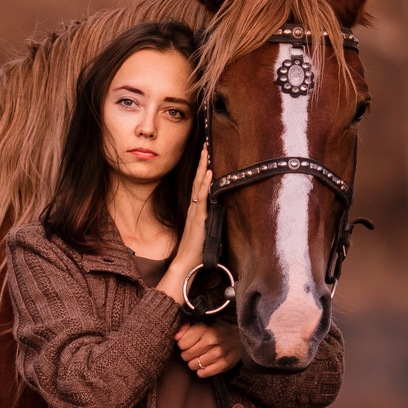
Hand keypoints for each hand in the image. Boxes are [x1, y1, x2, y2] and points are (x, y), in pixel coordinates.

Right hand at [157, 141, 213, 301]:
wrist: (186, 263)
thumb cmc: (196, 251)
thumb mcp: (206, 232)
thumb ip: (210, 221)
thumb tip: (221, 214)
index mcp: (196, 210)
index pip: (199, 185)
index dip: (202, 169)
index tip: (206, 155)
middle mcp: (194, 207)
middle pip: (197, 180)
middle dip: (202, 161)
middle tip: (205, 144)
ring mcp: (195, 211)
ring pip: (199, 184)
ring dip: (203, 167)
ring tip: (206, 151)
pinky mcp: (198, 217)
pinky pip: (202, 196)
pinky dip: (205, 183)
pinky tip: (208, 172)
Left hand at [176, 322, 241, 378]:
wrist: (240, 339)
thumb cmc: (217, 331)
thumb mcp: (203, 324)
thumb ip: (186, 328)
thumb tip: (176, 338)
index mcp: (205, 329)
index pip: (181, 344)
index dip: (183, 344)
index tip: (190, 343)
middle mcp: (212, 341)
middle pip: (185, 356)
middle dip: (187, 354)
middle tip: (195, 351)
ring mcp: (218, 354)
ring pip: (192, 366)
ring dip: (194, 363)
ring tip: (201, 356)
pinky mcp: (223, 365)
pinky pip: (202, 374)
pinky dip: (202, 370)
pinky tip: (207, 363)